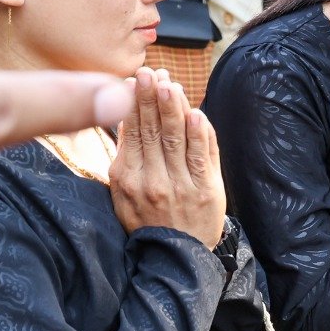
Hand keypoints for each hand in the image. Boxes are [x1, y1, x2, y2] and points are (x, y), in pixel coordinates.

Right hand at [110, 69, 225, 246]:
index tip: (135, 78)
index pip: (132, 132)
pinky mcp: (206, 191)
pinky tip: (195, 113)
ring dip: (174, 108)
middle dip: (151, 98)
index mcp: (127, 178)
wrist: (176, 258)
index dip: (134, 103)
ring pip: (176, 139)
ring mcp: (180, 186)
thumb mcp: (123, 193)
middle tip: (150, 72)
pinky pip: (202, 157)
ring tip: (170, 83)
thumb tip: (125, 118)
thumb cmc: (148, 219)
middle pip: (152, 131)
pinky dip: (199, 134)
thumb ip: (125, 156)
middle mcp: (152, 181)